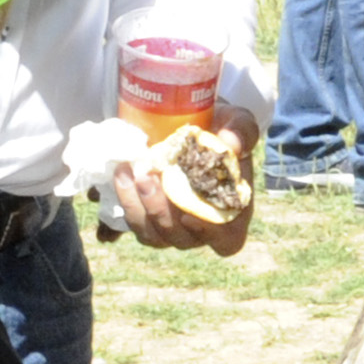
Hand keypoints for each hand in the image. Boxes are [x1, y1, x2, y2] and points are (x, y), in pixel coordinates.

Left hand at [113, 108, 257, 255]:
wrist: (192, 122)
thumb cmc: (221, 128)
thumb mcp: (238, 122)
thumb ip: (241, 131)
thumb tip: (232, 144)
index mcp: (231, 210)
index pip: (228, 241)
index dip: (210, 236)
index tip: (190, 216)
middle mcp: (203, 227)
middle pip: (182, 238)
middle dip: (160, 211)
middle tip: (147, 175)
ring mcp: (174, 227)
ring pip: (154, 235)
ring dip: (138, 206)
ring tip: (130, 172)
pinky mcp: (149, 219)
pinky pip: (135, 223)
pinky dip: (126, 201)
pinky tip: (122, 174)